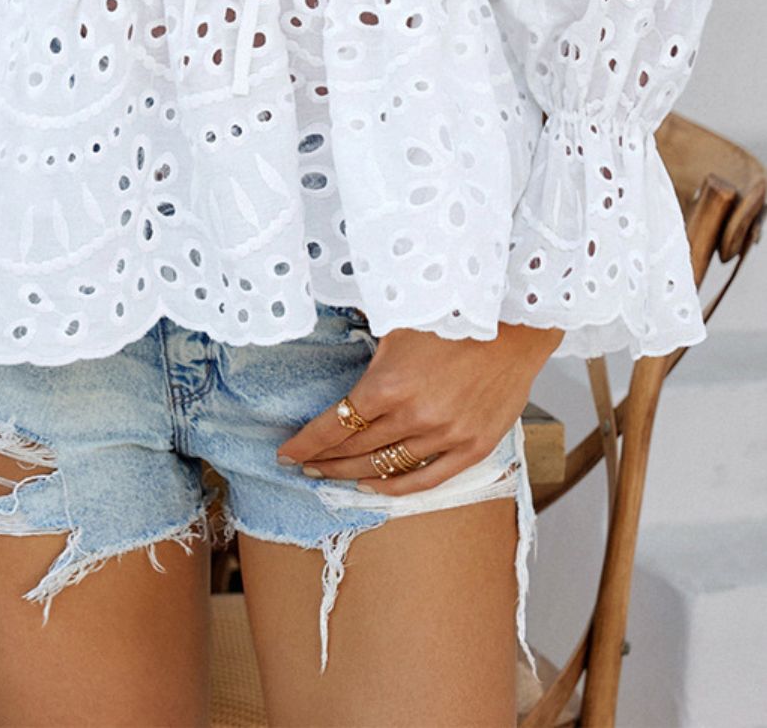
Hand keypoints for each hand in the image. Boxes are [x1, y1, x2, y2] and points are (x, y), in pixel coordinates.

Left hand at [276, 321, 563, 494]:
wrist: (516, 323)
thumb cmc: (454, 315)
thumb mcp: (397, 326)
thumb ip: (371, 360)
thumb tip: (343, 379)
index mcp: (390, 385)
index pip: (335, 425)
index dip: (306, 443)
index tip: (286, 453)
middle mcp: (415, 417)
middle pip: (356, 450)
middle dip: (324, 460)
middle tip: (304, 465)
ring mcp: (446, 436)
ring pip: (387, 468)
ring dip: (353, 475)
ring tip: (331, 475)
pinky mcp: (474, 447)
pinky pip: (428, 479)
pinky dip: (397, 487)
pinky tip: (374, 487)